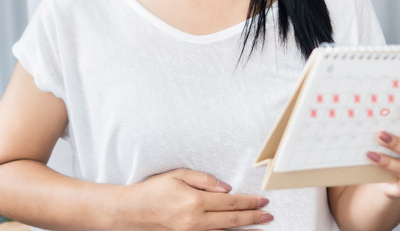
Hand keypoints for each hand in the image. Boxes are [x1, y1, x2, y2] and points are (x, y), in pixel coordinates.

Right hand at [121, 168, 272, 229]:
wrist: (130, 212)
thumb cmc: (153, 190)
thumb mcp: (178, 175)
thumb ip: (204, 180)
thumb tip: (227, 188)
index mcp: (194, 202)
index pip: (230, 202)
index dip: (249, 202)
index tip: (262, 201)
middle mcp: (195, 221)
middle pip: (231, 219)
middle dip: (252, 218)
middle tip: (269, 216)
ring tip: (261, 230)